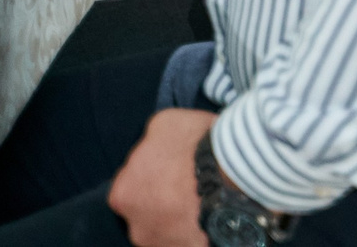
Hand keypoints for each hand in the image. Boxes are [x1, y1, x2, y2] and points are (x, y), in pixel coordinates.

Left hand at [108, 108, 216, 246]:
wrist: (233, 175)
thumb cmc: (194, 147)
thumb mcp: (165, 123)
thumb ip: (150, 139)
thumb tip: (153, 145)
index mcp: (122, 194)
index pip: (130, 184)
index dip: (151, 173)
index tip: (170, 166)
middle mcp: (136, 228)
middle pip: (147, 211)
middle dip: (162, 200)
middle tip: (187, 183)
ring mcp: (162, 245)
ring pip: (168, 229)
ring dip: (179, 216)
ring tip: (204, 199)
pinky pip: (190, 240)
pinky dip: (198, 229)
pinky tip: (212, 213)